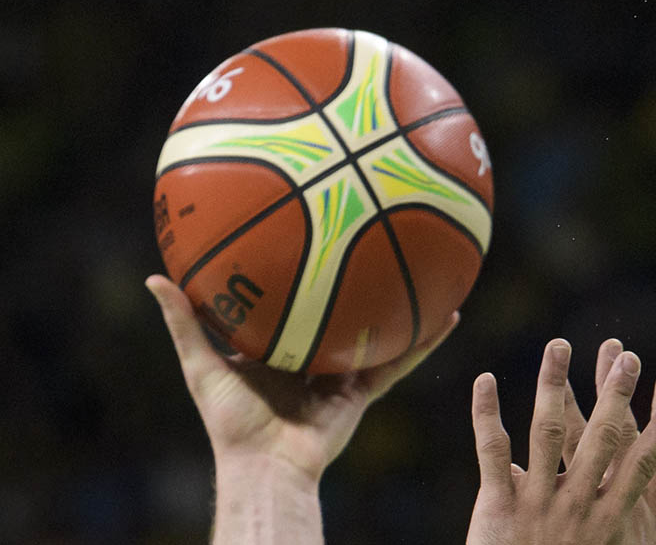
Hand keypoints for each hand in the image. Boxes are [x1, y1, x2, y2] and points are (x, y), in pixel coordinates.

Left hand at [146, 274, 456, 478]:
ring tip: (428, 274)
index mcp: (278, 353)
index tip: (313, 241)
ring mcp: (341, 376)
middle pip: (341, 316)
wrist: (266, 464)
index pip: (293, 308)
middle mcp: (313, 361)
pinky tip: (448, 317)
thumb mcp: (201, 364)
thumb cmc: (230, 421)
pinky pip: (399, 362)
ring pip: (379, 335)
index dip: (304, 279)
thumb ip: (183, 322)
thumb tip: (155, 275)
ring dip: (403, 309)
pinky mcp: (363, 391)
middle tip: (374, 244)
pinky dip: (425, 342)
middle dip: (359, 286)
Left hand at [466, 340, 655, 544]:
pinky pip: (492, 450)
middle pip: (602, 438)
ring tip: (559, 346)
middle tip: (625, 355)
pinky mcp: (498, 507)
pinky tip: (485, 380)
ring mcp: (538, 503)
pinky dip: (486, 413)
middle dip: (616, 393)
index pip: (643, 464)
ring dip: (554, 383)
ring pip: (548, 430)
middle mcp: (580, 505)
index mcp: (613, 520)